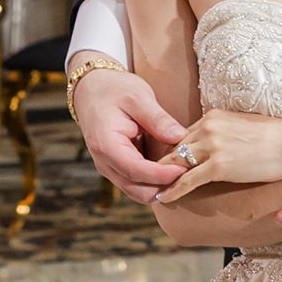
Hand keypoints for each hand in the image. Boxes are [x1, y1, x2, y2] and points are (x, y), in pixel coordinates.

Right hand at [71, 67, 190, 197]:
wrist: (92, 89)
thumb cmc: (114, 90)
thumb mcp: (138, 97)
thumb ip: (158, 119)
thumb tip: (180, 137)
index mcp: (106, 145)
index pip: (137, 171)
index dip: (163, 175)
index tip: (185, 169)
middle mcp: (105, 163)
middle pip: (138, 191)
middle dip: (165, 187)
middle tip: (190, 172)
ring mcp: (110, 168)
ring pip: (138, 192)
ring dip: (161, 187)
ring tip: (184, 171)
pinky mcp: (117, 168)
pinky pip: (137, 184)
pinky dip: (155, 182)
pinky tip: (173, 169)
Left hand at [160, 108, 281, 193]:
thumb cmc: (278, 137)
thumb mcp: (245, 127)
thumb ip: (226, 133)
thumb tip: (222, 145)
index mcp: (213, 117)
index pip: (183, 135)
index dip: (172, 151)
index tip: (163, 163)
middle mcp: (208, 127)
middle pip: (174, 148)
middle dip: (160, 164)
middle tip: (146, 177)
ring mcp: (212, 146)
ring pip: (176, 163)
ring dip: (161, 178)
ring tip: (149, 189)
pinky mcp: (219, 165)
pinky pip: (187, 179)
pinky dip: (172, 189)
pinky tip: (163, 197)